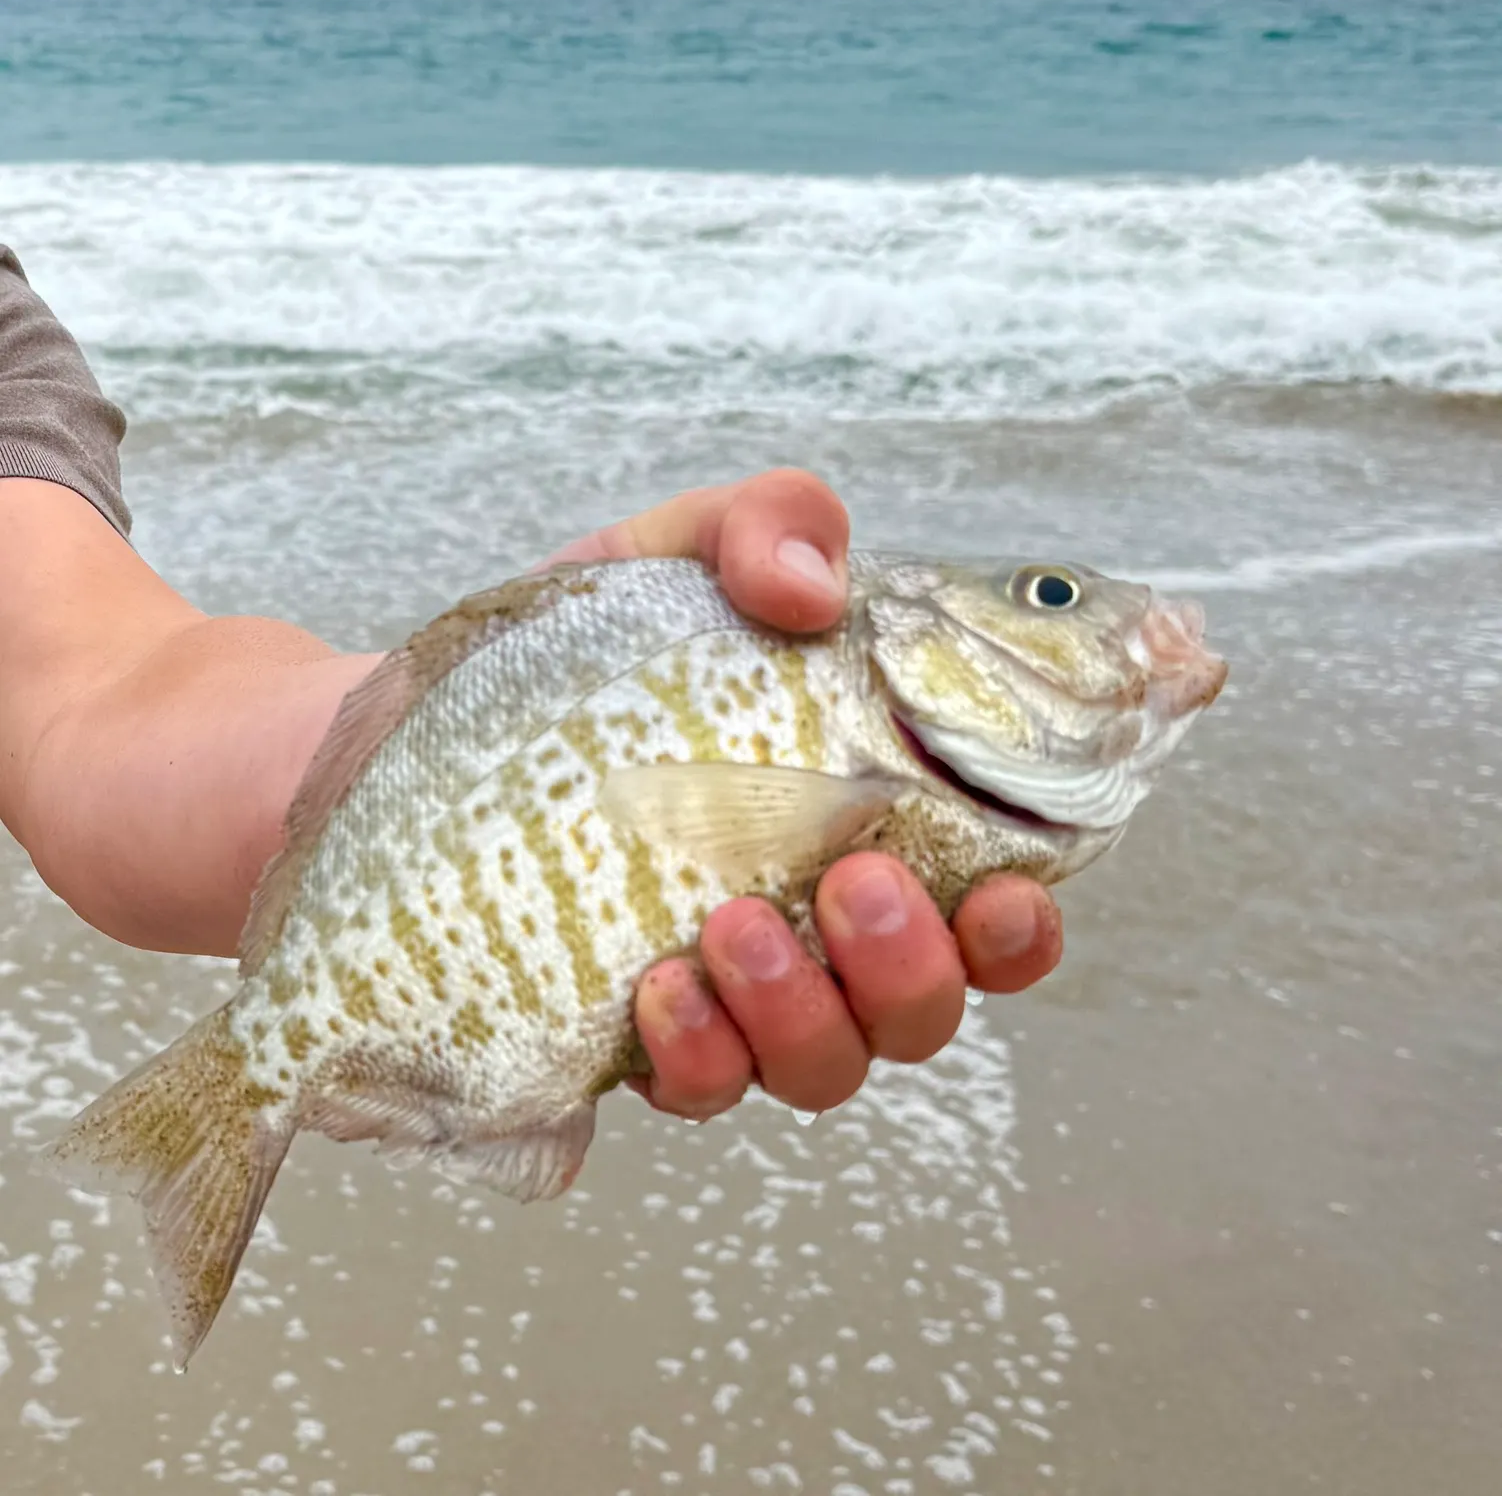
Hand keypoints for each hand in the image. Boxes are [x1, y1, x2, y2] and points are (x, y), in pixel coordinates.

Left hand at [538, 469, 1063, 1119]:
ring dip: (804, 1014)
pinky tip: (658, 990)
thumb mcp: (672, 557)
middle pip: (920, 1011)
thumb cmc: (577, 657)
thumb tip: (812, 589)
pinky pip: (700, 1090)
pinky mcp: (635, 1044)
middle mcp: (815, 933)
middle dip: (910, 968)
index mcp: (858, 828)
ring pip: (824, 1067)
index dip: (1019, 929)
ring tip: (734, 926)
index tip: (1002, 894)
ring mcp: (731, 999)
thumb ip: (766, 527)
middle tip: (854, 880)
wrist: (405, 736)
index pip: (984, 910)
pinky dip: (698, 1056)